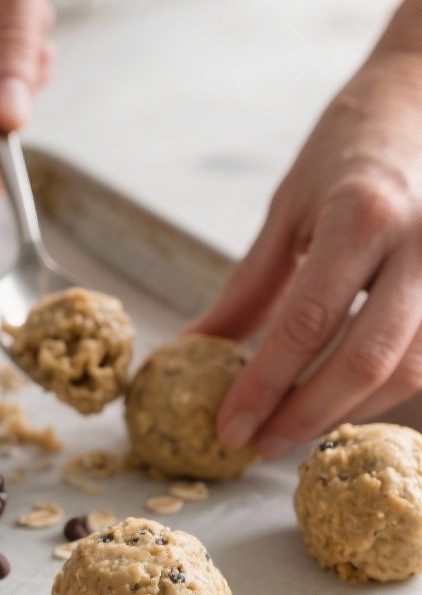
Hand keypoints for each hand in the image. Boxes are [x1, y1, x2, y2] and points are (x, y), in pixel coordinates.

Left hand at [190, 50, 421, 456]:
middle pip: (365, 361)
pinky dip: (381, 394)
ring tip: (291, 429)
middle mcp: (421, 243)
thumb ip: (249, 289)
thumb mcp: (290, 209)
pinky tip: (340, 405)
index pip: (306, 323)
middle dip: (306, 415)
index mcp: (363, 215)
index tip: (229, 427)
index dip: (264, 387)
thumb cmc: (351, 149)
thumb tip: (195, 349)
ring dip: (345, 412)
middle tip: (258, 445)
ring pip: (407, 371)